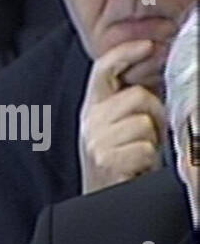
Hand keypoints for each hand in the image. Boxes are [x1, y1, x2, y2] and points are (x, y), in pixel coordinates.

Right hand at [79, 39, 167, 194]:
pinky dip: (147, 159)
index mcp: (94, 107)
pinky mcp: (105, 160)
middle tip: (148, 134)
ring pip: (143, 123)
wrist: (103, 198)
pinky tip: (135, 165)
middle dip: (153, 114)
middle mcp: (90, 121)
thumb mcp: (120, 124)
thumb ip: (129, 99)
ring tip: (140, 152)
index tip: (147, 46)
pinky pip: (144, 147)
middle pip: (137, 97)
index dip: (125, 53)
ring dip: (151, 140)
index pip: (104, 69)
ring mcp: (95, 141)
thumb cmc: (120, 161)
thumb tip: (153, 71)